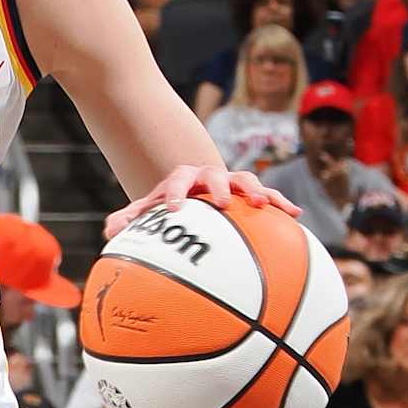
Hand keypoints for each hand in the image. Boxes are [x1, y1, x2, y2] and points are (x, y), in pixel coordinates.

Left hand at [105, 160, 298, 240]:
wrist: (192, 196)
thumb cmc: (167, 209)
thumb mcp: (147, 213)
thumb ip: (127, 220)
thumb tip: (111, 232)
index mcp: (181, 179)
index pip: (176, 181)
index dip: (175, 193)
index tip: (175, 209)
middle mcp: (208, 176)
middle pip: (214, 175)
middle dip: (220, 187)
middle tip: (224, 203)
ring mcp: (231, 183)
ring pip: (246, 180)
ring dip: (256, 190)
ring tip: (265, 204)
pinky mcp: (250, 194)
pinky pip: (269, 197)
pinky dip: (281, 204)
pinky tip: (296, 215)